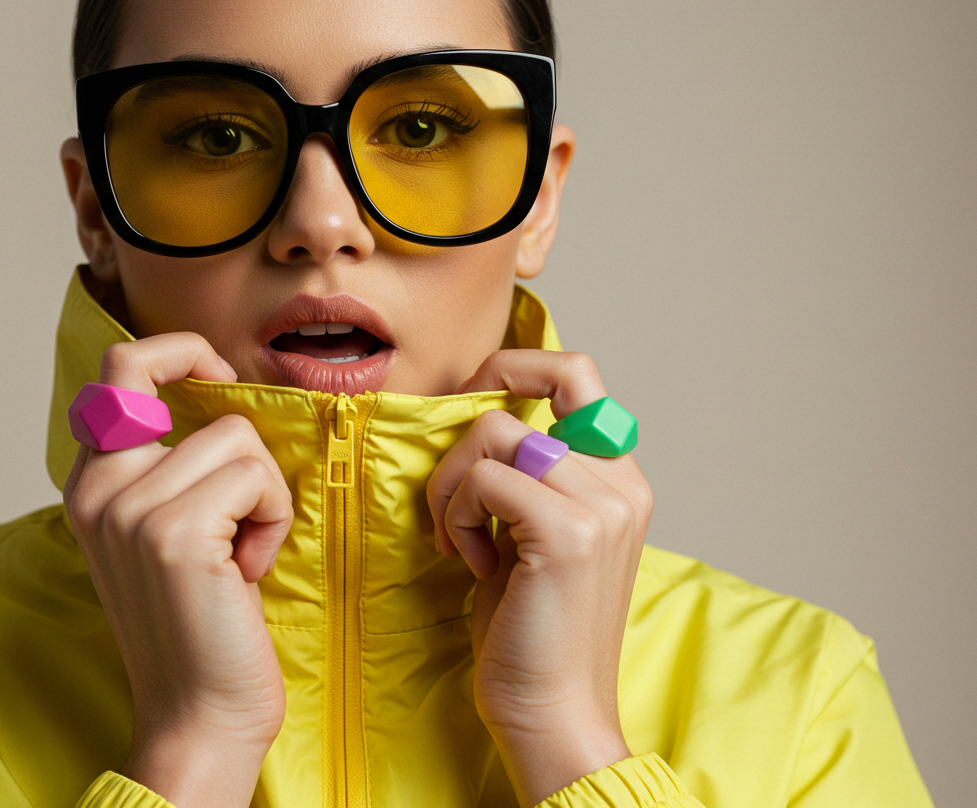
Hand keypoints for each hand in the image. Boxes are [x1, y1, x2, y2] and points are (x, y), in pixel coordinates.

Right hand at [62, 333, 293, 807]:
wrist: (198, 715)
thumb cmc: (200, 623)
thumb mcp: (166, 532)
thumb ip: (169, 467)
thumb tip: (222, 395)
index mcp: (91, 482)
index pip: (119, 367)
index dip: (178, 351)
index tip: (217, 374)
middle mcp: (98, 487)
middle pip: (199, 399)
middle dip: (241, 446)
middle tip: (241, 506)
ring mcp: (130, 507)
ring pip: (239, 439)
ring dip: (264, 497)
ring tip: (241, 554)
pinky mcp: (175, 531)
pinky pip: (258, 477)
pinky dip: (272, 520)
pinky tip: (247, 571)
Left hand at [427, 350, 653, 805]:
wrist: (552, 710)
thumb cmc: (531, 628)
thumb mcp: (531, 535)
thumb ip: (524, 478)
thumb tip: (472, 423)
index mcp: (620, 478)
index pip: (579, 373)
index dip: (518, 365)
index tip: (472, 398)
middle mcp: (622, 481)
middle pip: (531, 390)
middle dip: (473, 415)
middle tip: (454, 470)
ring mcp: (601, 504)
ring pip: (493, 433)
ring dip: (453, 484)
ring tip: (461, 539)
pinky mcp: (568, 531)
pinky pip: (484, 480)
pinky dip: (458, 515)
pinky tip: (472, 562)